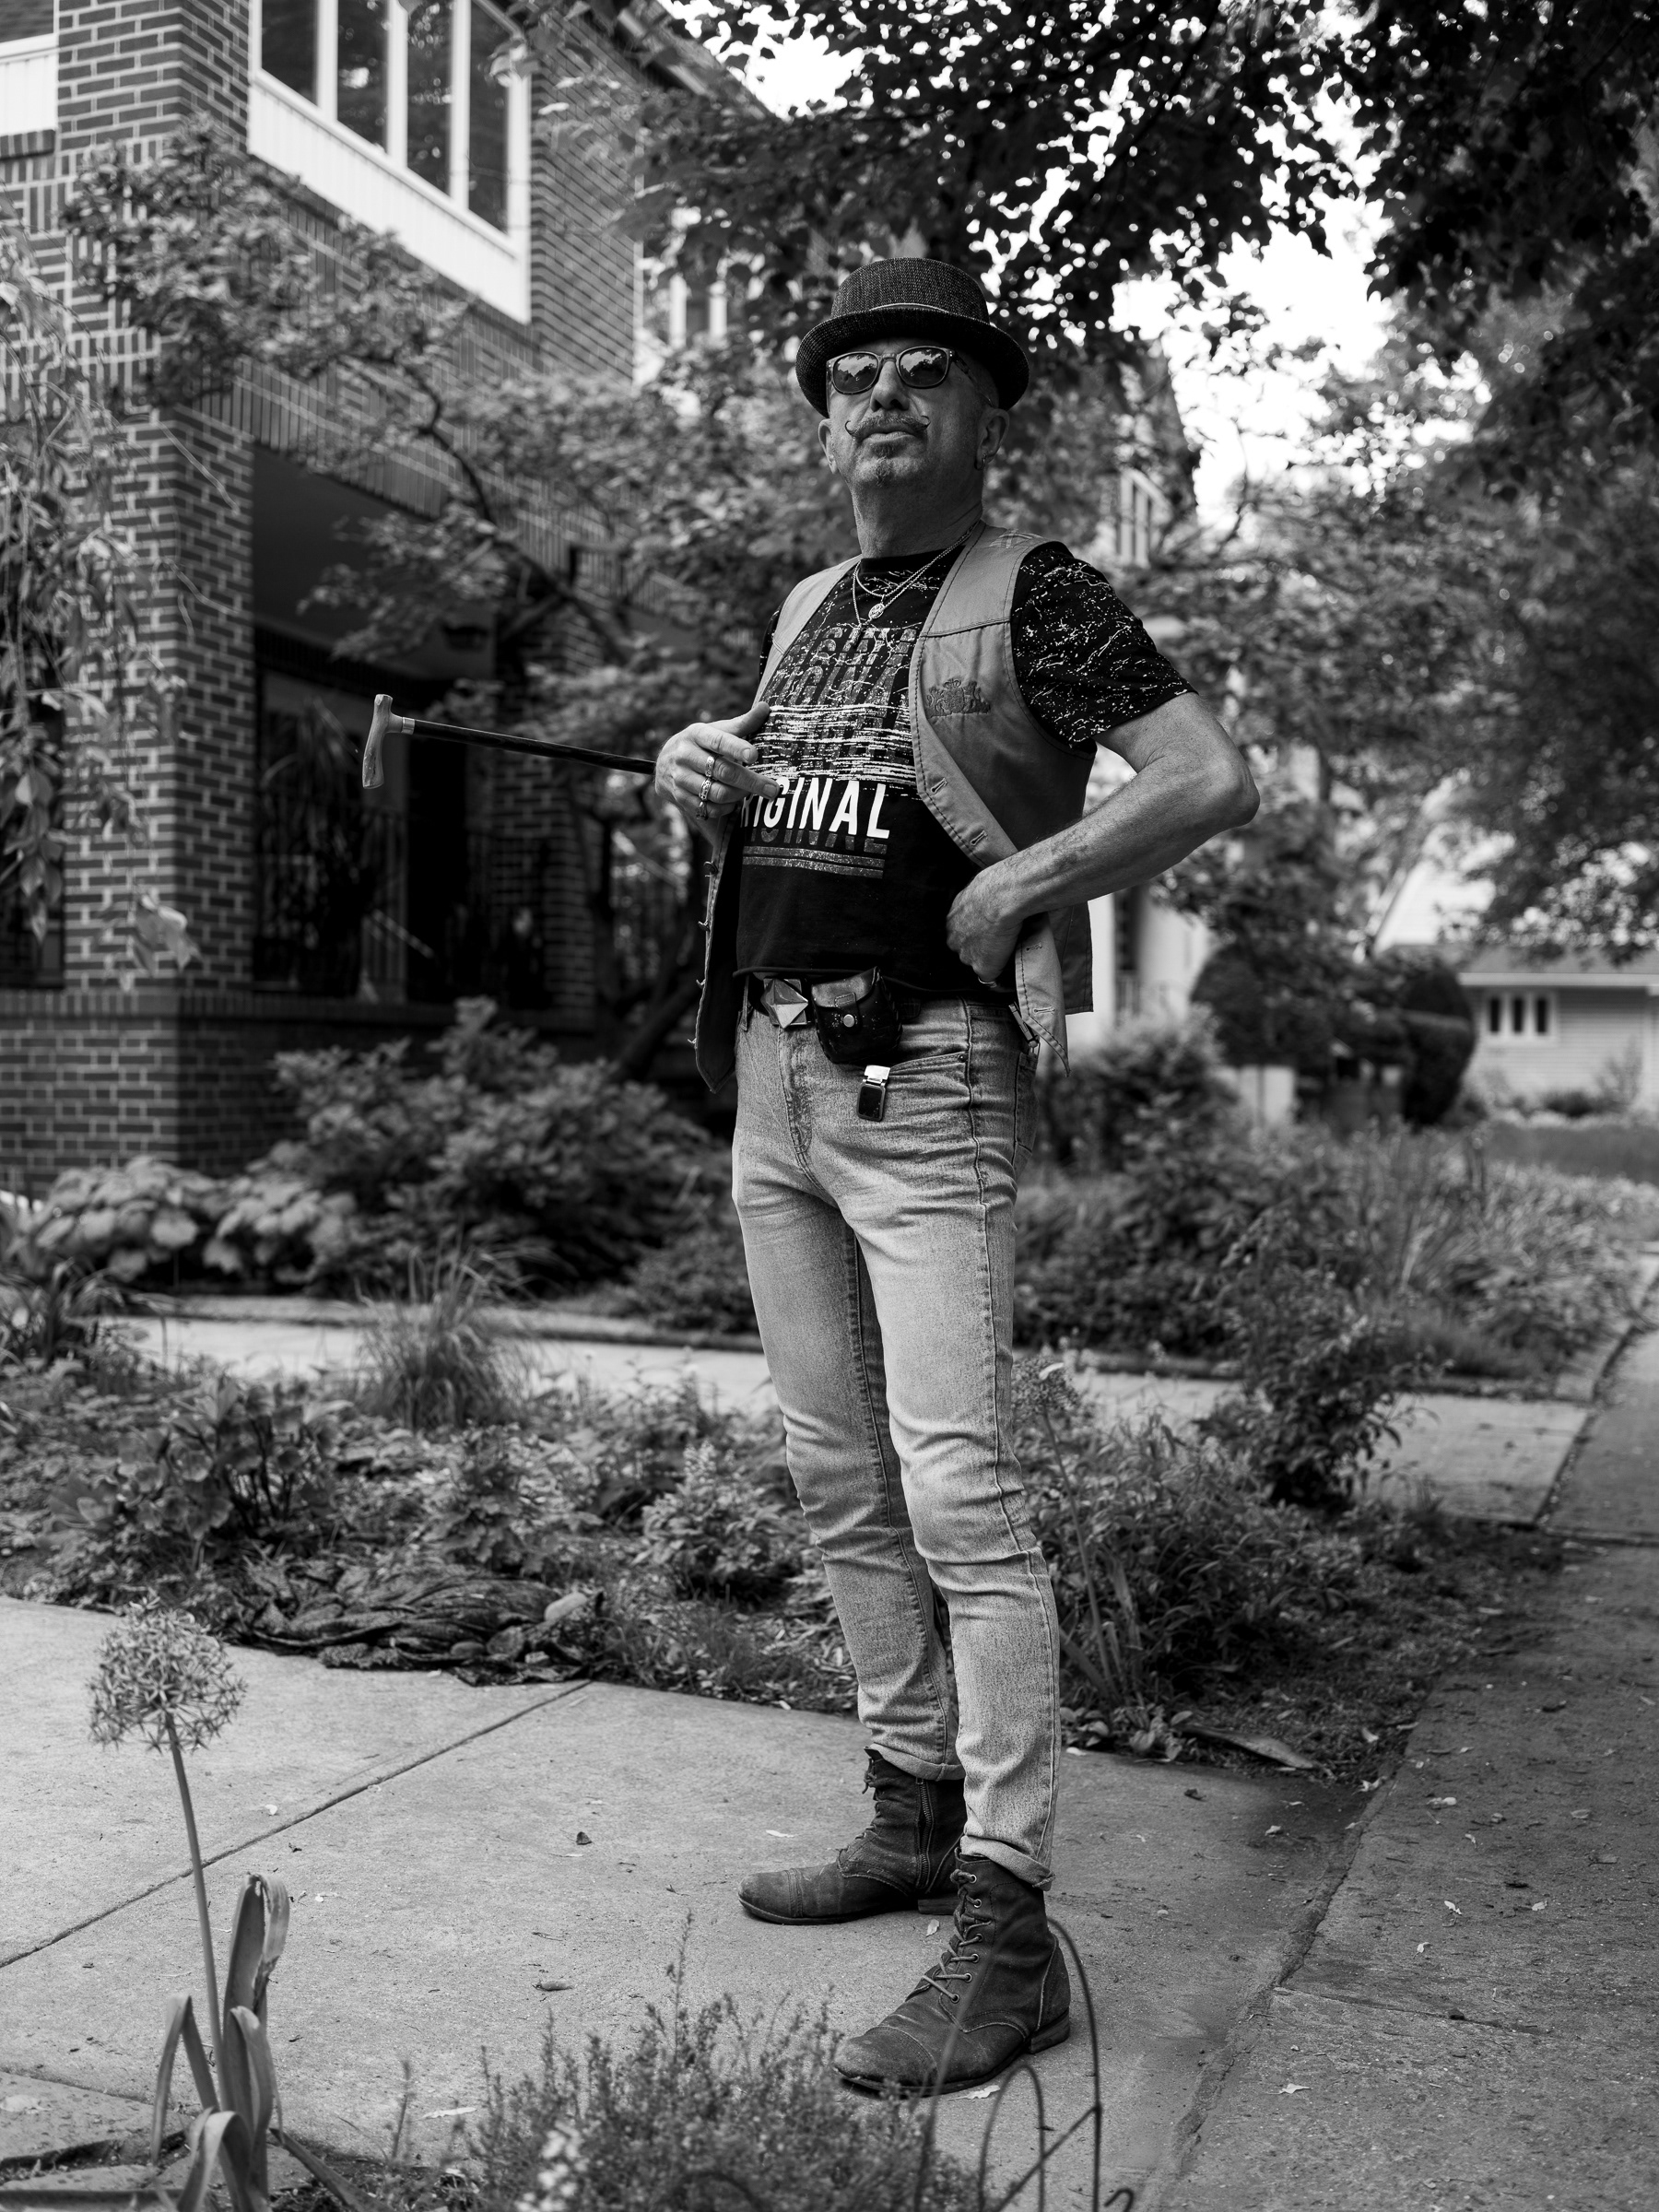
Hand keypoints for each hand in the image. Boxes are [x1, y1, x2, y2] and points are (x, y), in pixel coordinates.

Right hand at [657, 704, 778, 828]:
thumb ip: (741, 724)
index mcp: (696, 734)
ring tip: (750, 793)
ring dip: (739, 795)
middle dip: (751, 781)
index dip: (737, 748)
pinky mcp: (680, 798)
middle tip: (772, 789)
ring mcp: (680, 778)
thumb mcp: (715, 730)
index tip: (754, 755)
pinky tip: (733, 803)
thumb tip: (765, 707)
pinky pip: (708, 809)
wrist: (664, 763)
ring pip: (716, 793)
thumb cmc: (700, 744)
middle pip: (722, 771)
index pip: (719, 741)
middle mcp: (685, 755)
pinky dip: (725, 808)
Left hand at [945, 869, 1023, 986]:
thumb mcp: (977, 889)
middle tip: (996, 940)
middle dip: (977, 948)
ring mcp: (966, 955)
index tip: (985, 931)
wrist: (1002, 897)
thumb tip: (988, 894)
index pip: (960, 933)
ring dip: (989, 959)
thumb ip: (977, 899)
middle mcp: (953, 939)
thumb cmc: (995, 885)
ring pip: (976, 963)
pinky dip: (999, 974)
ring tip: (1006, 949)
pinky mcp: (982, 967)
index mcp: (951, 920)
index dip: (974, 933)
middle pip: (964, 950)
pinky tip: (1008, 966)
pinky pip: (990, 978)